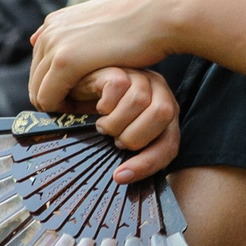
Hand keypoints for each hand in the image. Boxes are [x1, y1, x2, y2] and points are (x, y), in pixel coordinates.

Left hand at [28, 0, 182, 111]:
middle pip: (35, 81)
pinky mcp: (64, 62)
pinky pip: (47, 100)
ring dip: (61, 107)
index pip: (39, 67)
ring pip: (38, 93)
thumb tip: (35, 39)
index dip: (58, 87)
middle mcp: (49, 32)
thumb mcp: (101, 26)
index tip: (81, 98)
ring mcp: (54, 45)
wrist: (159, 15)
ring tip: (88, 111)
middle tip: (85, 110)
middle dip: (57, 99)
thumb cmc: (138, 25)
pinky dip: (64, 110)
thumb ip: (73, 35)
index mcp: (55, 23)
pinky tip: (88, 109)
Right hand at [64, 66, 182, 183]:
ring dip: (115, 122)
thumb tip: (122, 178)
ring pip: (140, 100)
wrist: (76, 94)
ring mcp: (140, 77)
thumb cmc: (101, 121)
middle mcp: (159, 93)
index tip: (120, 176)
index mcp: (165, 115)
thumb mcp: (121, 139)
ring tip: (103, 125)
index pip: (169, 144)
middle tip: (114, 139)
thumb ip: (131, 155)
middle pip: (162, 114)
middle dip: (133, 136)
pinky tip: (99, 108)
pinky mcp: (119, 67)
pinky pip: (118, 86)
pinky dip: (105, 104)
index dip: (147, 163)